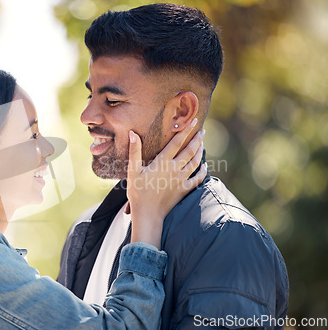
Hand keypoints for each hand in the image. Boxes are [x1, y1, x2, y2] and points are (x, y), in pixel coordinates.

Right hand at [127, 118, 206, 248]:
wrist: (148, 215)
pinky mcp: (184, 190)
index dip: (186, 131)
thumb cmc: (138, 192)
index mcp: (162, 163)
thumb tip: (133, 133)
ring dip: (200, 152)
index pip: (177, 142)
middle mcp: (174, 169)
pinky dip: (202, 171)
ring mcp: (181, 180)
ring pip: (195, 163)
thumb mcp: (132, 171)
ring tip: (202, 144)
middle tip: (202, 130)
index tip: (193, 121)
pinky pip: (197, 179)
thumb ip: (134, 151)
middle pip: (190, 151)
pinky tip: (204, 166)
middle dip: (197, 139)